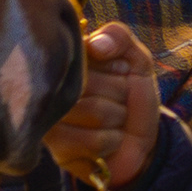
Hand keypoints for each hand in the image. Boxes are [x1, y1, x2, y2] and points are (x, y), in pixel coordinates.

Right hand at [48, 21, 163, 190]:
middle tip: (117, 99)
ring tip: (115, 120)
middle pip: (88, 85)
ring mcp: (50, 124)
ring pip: (93, 112)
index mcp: (62, 64)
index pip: (80, 56)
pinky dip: (113, 140)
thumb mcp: (134, 58)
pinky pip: (92, 142)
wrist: (143, 139)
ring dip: (117, 118)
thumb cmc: (133, 94)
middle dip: (118, 93)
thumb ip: (117, 37)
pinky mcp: (58, 153)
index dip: (110, 67)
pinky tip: (110, 140)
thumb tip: (94, 46)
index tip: (120, 72)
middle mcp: (48, 93)